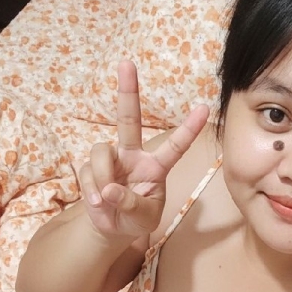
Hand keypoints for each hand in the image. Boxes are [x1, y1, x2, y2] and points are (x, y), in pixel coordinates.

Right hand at [79, 60, 208, 237]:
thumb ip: (132, 205)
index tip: (204, 108)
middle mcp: (134, 155)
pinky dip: (91, 189)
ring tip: (105, 199)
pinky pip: (87, 171)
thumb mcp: (145, 219)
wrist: (112, 228)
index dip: (189, 128)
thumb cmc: (136, 219)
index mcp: (156, 166)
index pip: (176, 145)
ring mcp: (111, 159)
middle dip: (128, 91)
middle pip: (129, 119)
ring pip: (101, 151)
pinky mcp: (90, 168)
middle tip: (127, 63)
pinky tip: (98, 203)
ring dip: (102, 175)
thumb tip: (108, 190)